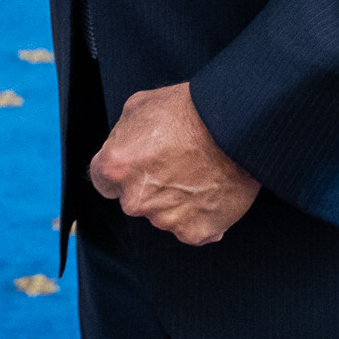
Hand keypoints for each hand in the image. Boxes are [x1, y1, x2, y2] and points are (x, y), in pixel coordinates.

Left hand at [89, 81, 259, 245]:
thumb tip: (120, 147)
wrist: (235, 129)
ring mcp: (165, 220)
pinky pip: (191, 228)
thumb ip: (121, 136)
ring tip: (197, 175)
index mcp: (115, 168)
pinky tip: (210, 193)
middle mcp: (135, 200)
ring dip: (174, 201)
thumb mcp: (139, 106)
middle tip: (174, 164)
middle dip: (148, 186)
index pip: (104, 181)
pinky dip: (200, 217)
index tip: (139, 163)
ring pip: (162, 215)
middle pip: (133, 200)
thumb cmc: (188, 112)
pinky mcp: (194, 232)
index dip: (122, 171)